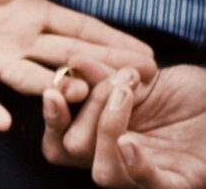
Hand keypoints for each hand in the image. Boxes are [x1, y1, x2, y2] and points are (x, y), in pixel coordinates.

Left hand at [0, 0, 156, 130]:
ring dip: (55, 88)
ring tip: (78, 93)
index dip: (109, 40)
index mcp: (30, 11)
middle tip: (135, 83)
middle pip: (66, 57)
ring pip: (32, 79)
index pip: (77, 28)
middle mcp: (17, 41)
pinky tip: (2, 121)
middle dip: (100, 69)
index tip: (144, 54)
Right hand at [42, 61, 205, 187]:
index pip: (59, 139)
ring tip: (125, 94)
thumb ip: (105, 74)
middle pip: (73, 150)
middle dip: (87, 109)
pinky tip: (130, 142)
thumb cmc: (187, 93)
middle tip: (117, 81)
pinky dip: (135, 164)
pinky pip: (148, 184)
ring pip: (103, 173)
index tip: (54, 91)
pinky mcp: (178, 182)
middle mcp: (117, 158)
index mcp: (101, 136)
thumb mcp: (141, 76)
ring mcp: (145, 174)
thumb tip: (72, 63)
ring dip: (106, 130)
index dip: (51, 119)